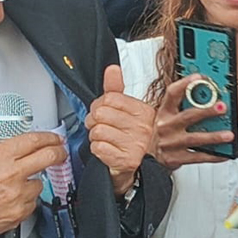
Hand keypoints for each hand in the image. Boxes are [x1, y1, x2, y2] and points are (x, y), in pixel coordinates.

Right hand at [0, 131, 66, 237]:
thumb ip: (6, 156)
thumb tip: (27, 152)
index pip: (34, 140)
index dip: (50, 138)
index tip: (55, 139)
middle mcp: (11, 173)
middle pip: (49, 156)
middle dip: (59, 153)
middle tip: (60, 154)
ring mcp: (17, 194)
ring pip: (40, 184)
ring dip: (32, 185)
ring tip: (12, 190)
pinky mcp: (20, 212)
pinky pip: (32, 203)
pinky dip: (24, 202)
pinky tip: (9, 202)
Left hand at [86, 65, 155, 194]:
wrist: (138, 168)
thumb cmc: (131, 138)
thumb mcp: (128, 111)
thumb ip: (117, 89)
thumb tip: (112, 69)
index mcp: (144, 112)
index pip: (110, 98)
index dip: (100, 104)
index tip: (103, 111)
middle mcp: (142, 127)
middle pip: (101, 114)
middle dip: (94, 121)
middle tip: (100, 125)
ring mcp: (135, 144)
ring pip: (97, 131)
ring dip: (95, 136)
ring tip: (105, 139)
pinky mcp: (125, 160)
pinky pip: (97, 147)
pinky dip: (97, 149)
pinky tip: (106, 149)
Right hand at [153, 74, 233, 169]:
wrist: (146, 157)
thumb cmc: (163, 133)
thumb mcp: (167, 116)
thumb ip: (184, 105)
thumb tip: (210, 96)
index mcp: (164, 111)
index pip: (172, 93)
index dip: (185, 83)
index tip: (199, 77)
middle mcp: (166, 126)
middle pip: (188, 116)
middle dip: (207, 111)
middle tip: (222, 106)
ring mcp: (171, 143)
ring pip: (195, 139)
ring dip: (213, 136)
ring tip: (229, 134)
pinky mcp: (175, 158)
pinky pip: (197, 157)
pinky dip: (213, 155)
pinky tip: (224, 153)